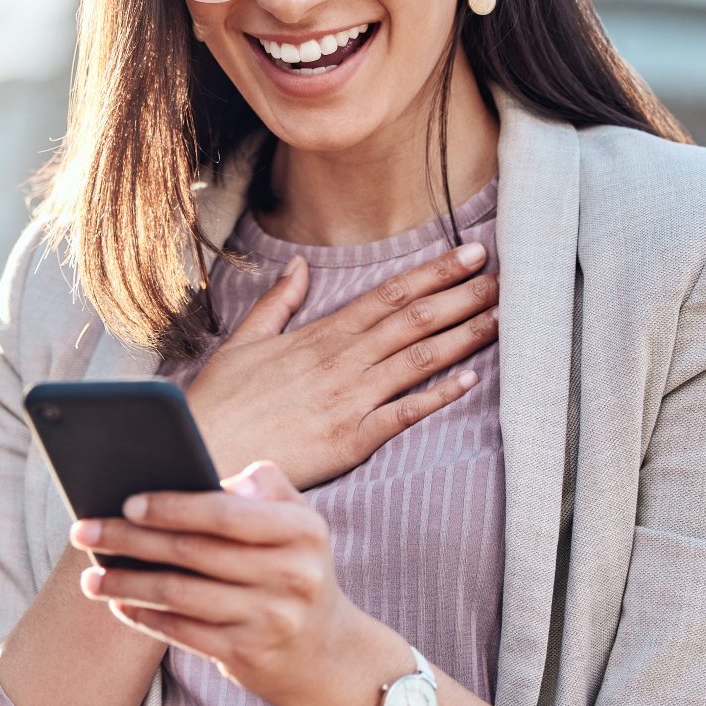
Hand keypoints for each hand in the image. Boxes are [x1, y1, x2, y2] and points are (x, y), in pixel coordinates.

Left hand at [69, 460, 364, 705]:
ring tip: (90, 577)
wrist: (325, 652)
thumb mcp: (299, 521)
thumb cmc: (294, 567)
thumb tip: (212, 477)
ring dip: (126, 584)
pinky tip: (118, 604)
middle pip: (192, 552)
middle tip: (83, 530)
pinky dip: (145, 617)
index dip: (172, 507)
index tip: (127, 502)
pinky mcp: (247, 655)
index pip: (225, 513)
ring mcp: (269, 619)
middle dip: (129, 540)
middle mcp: (290, 575)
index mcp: (302, 530)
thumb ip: (264, 486)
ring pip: (179, 596)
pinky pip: (182, 633)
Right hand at [185, 241, 497, 489]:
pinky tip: (470, 380)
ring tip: (502, 317)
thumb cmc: (218, 401)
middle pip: (413, 320)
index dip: (433, 273)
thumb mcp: (244, 342)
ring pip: (417, 359)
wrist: (201, 451)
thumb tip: (300, 267)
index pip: (388, 295)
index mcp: (319, 335)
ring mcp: (349, 399)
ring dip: (463, 336)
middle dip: (462, 295)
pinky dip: (437, 395)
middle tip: (504, 276)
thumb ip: (278, 303)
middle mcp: (341, 361)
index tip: (469, 254)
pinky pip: (403, 414)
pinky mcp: (350, 439)